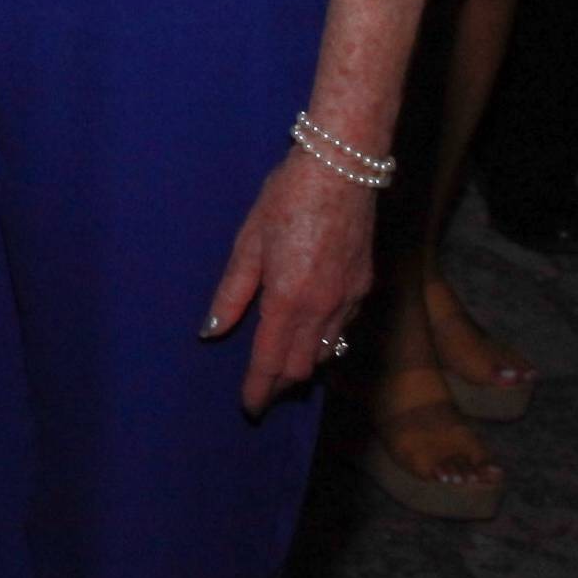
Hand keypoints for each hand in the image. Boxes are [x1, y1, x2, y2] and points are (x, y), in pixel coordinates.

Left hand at [201, 150, 375, 413]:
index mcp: (289, 300)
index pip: (272, 361)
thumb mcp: (248, 242)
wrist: (342, 170)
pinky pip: (343, 330)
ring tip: (282, 369)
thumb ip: (232, 292)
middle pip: (302, 366)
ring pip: (327, 352)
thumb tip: (211, 329)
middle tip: (261, 391)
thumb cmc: (287, 197)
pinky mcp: (365, 288)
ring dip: (305, 365)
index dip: (259, 388)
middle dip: (281, 384)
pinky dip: (326, 342)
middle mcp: (324, 309)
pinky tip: (312, 334)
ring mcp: (350, 300)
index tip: (248, 407)